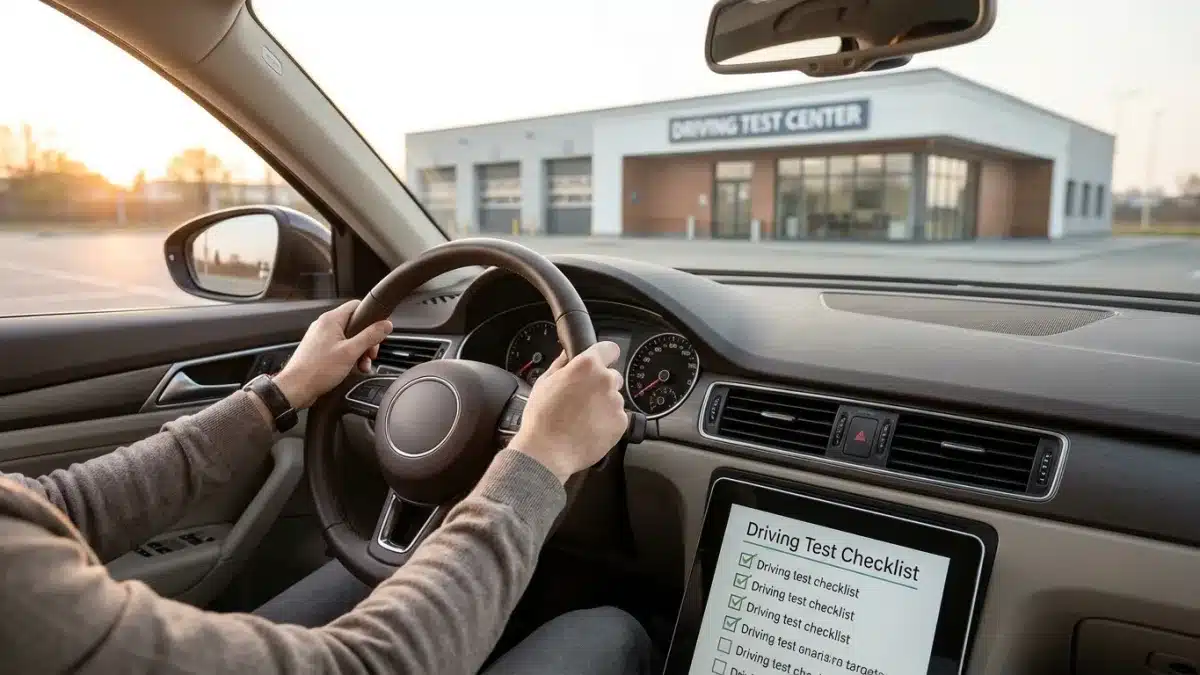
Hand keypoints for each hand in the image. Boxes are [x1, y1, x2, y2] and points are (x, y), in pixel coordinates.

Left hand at [273, 300, 392, 408]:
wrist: (296, 388)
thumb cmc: (317, 370)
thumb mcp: (351, 352)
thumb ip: (370, 336)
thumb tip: (386, 325)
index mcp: (331, 320)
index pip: (357, 306)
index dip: (371, 317)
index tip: (378, 331)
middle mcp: (324, 325)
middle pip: (355, 324)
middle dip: (367, 340)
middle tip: (370, 354)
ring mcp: (321, 338)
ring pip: (349, 338)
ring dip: (359, 351)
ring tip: (362, 365)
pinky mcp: (319, 350)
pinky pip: (340, 348)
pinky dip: (349, 356)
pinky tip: (352, 368)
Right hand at [510, 341, 627, 482]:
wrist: (548, 451)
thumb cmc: (542, 417)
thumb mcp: (544, 383)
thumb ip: (561, 364)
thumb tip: (568, 355)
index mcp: (587, 365)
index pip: (610, 349)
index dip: (604, 356)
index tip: (600, 363)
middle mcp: (606, 380)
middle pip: (612, 376)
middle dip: (600, 384)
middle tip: (582, 398)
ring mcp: (616, 402)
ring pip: (614, 398)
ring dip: (603, 404)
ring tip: (582, 418)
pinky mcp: (621, 423)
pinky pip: (617, 417)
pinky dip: (607, 422)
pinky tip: (589, 428)